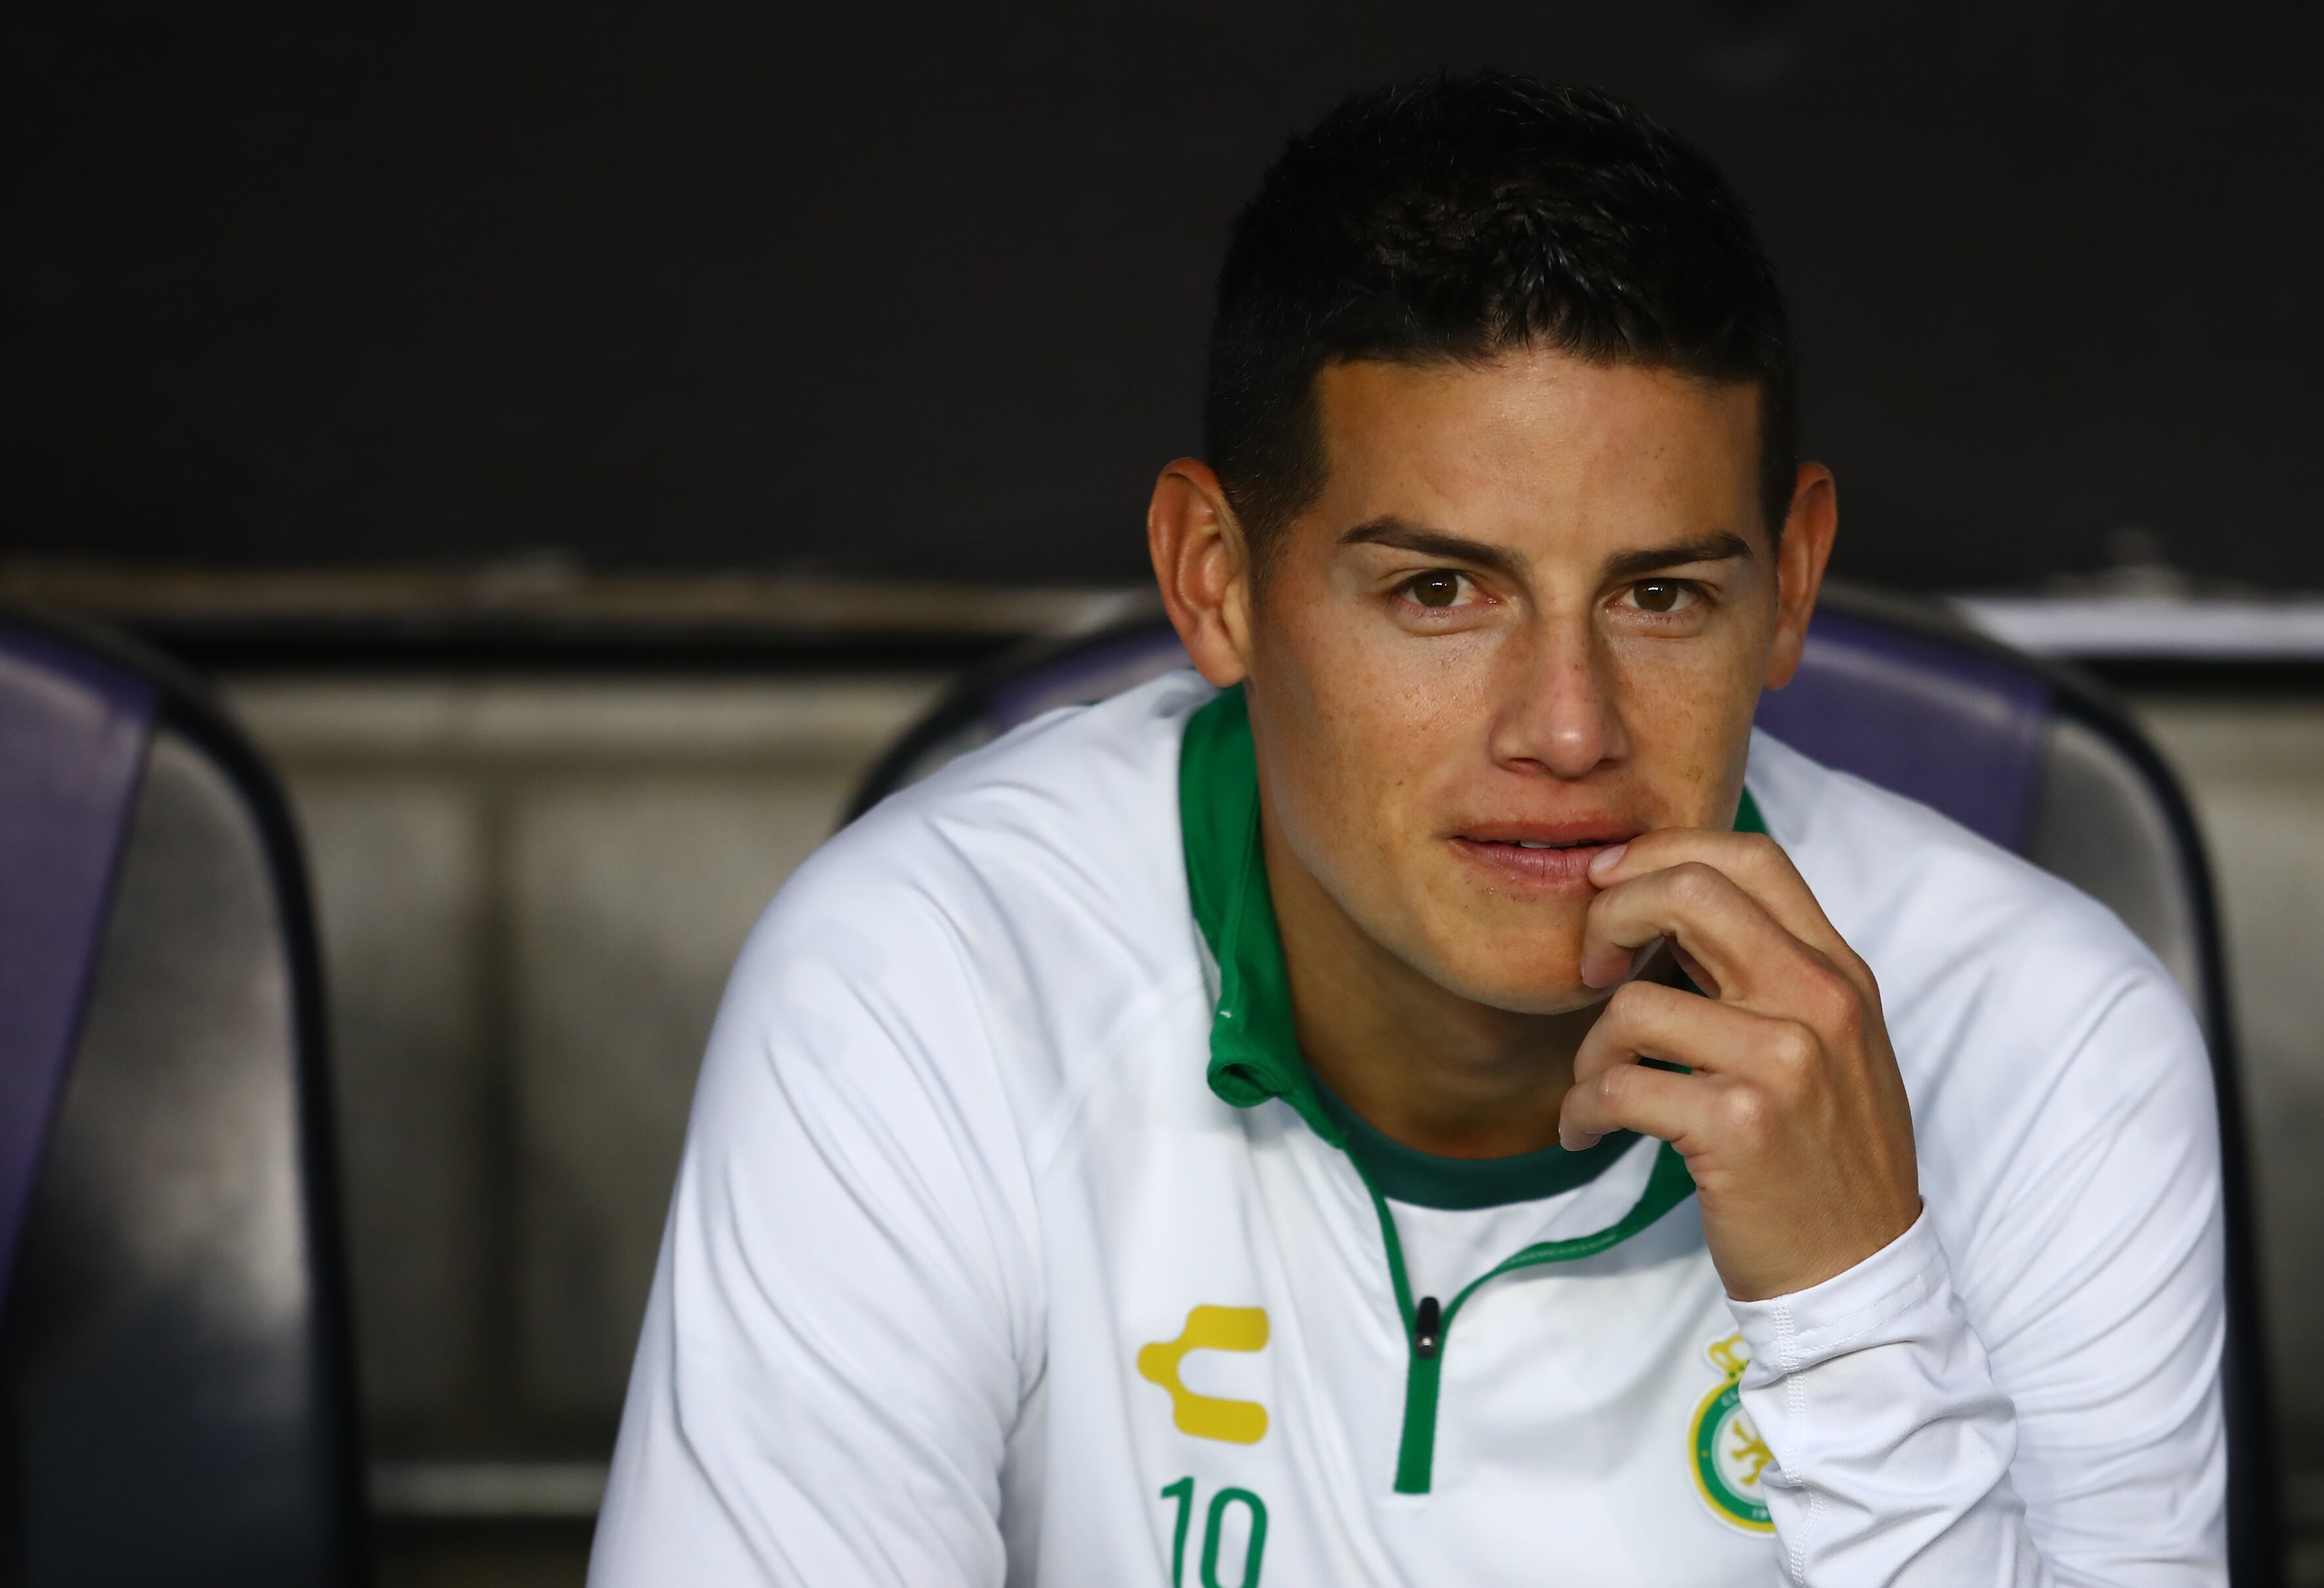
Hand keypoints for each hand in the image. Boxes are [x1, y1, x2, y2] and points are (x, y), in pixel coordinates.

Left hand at [1559, 828, 1921, 1301]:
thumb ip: (1760, 972)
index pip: (1748, 855)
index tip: (1609, 887)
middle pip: (1689, 892)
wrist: (1859, 1275)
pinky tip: (1586, 1132)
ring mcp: (1783, 1062)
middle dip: (1610, 917)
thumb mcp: (1822, 1045)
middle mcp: (1819, 1001)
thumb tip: (1662, 903)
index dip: (1660, 854)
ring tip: (1597, 1090)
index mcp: (1838, 971)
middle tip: (1589, 969)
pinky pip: (1618, 1086)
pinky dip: (1582, 1108)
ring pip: (1634, 1004)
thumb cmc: (1822, 1159)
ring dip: (1590, 1051)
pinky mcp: (1739, 1125)